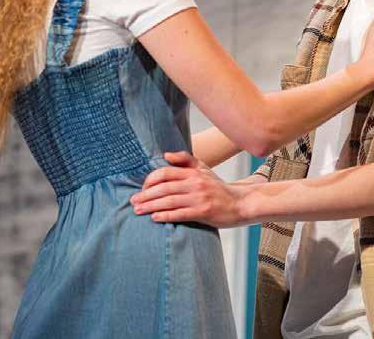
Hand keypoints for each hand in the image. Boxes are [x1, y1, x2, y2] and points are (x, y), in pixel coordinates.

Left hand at [130, 152, 249, 227]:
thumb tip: (165, 155)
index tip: (142, 188)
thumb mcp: (203, 169)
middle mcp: (195, 183)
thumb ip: (185, 159)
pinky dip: (165, 216)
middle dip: (146, 195)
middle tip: (133, 202)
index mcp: (193, 172)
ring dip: (151, 206)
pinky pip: (180, 214)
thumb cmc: (218, 187)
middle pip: (164, 188)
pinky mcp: (203, 212)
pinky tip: (155, 218)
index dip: (150, 180)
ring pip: (169, 201)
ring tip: (138, 210)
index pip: (166, 172)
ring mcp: (199, 198)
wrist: (240, 203)